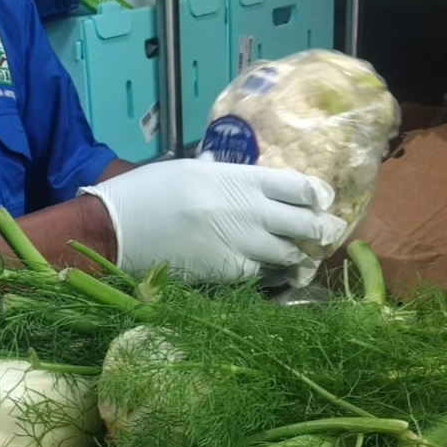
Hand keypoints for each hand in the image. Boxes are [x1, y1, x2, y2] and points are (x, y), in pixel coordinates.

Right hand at [78, 158, 345, 282]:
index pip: (298, 186)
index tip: (323, 200)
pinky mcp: (228, 274)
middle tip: (327, 233)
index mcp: (240, 180)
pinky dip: (271, 275)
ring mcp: (242, 245)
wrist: (119, 229)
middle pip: (304, 223)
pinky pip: (263, 275)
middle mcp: (250, 212)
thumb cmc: (149, 192)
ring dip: (299, 256)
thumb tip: (232, 173)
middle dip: (321, 229)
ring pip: (289, 255)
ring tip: (302, 256)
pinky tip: (271, 273)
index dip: (317, 195)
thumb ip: (222, 174)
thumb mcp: (190, 170)